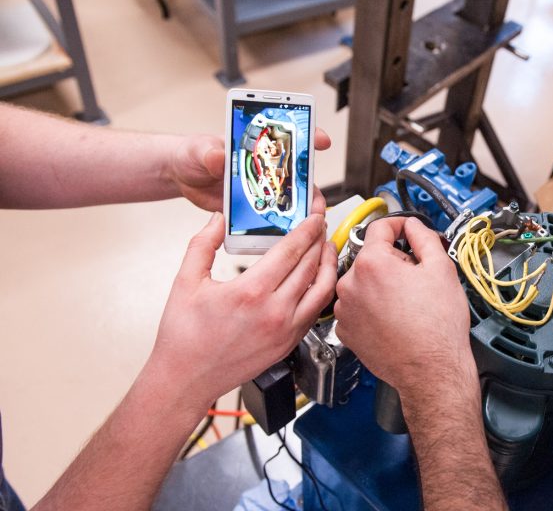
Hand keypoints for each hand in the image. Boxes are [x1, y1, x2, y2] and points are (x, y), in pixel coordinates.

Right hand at [146, 212, 336, 406]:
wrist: (186, 379)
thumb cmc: (184, 338)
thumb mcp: (185, 282)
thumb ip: (203, 244)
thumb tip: (218, 219)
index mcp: (251, 292)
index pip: (291, 250)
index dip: (307, 227)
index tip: (314, 213)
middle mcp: (274, 311)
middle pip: (310, 265)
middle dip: (319, 238)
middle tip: (320, 222)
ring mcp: (286, 330)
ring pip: (322, 289)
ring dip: (328, 263)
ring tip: (326, 246)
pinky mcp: (289, 343)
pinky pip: (316, 310)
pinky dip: (322, 290)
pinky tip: (318, 279)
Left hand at [170, 129, 331, 211]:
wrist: (182, 176)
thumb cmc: (193, 154)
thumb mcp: (200, 149)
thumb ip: (210, 153)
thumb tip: (219, 157)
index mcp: (258, 146)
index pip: (291, 137)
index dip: (310, 136)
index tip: (322, 140)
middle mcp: (266, 167)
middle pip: (299, 176)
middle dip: (311, 189)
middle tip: (314, 202)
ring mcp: (263, 188)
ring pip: (291, 200)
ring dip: (301, 212)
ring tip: (303, 225)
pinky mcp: (254, 207)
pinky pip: (272, 217)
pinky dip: (281, 227)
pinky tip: (282, 236)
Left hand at [334, 218, 472, 391]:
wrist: (431, 370)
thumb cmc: (437, 327)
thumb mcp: (441, 268)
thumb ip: (423, 237)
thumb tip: (413, 226)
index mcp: (372, 263)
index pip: (379, 227)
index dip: (398, 225)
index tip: (406, 230)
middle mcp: (350, 284)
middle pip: (371, 257)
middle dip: (392, 261)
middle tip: (416, 278)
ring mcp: (345, 310)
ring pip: (363, 283)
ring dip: (380, 285)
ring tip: (405, 303)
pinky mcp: (346, 331)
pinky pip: (357, 307)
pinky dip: (372, 308)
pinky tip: (393, 318)